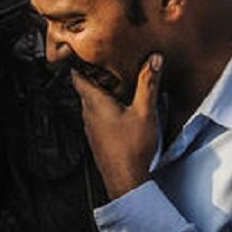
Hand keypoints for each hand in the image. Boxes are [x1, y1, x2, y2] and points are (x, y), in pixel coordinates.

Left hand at [71, 53, 161, 199]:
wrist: (125, 180)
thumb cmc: (132, 148)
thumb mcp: (145, 112)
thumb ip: (148, 84)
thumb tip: (154, 59)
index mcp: (95, 103)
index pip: (77, 76)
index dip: (78, 62)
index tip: (83, 51)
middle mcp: (88, 114)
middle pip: (85, 88)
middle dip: (94, 75)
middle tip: (107, 61)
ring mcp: (91, 128)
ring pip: (91, 103)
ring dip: (100, 92)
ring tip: (116, 81)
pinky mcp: (97, 138)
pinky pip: (96, 116)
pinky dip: (104, 107)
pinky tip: (120, 108)